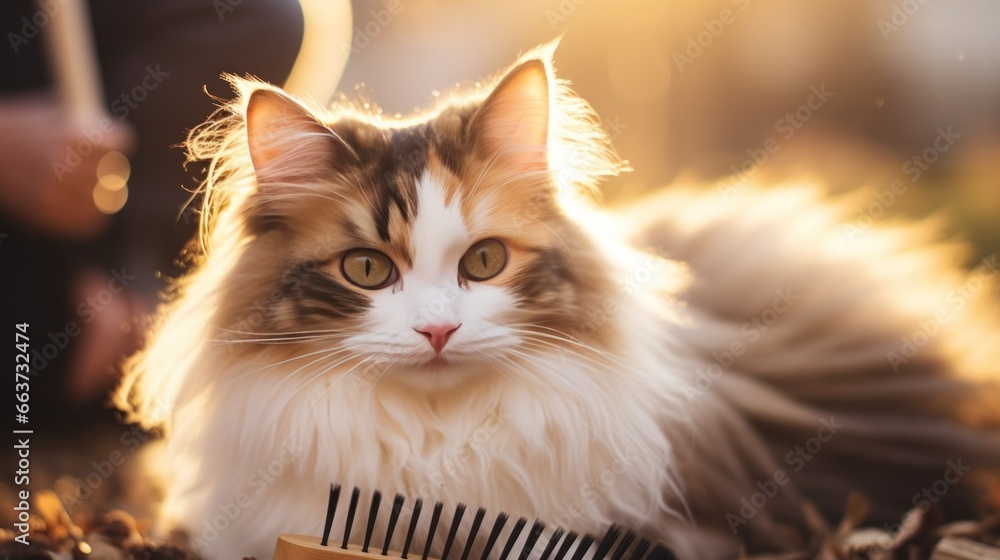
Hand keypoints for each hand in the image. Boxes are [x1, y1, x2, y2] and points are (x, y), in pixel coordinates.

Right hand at [0, 94, 134, 238]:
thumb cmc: (23, 126)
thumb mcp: (53, 111)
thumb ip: (89, 123)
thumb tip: (121, 141)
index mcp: (71, 134)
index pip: (121, 142)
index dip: (118, 141)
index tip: (112, 143)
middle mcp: (65, 163)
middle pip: (115, 172)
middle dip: (111, 168)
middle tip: (104, 168)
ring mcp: (55, 190)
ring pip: (106, 200)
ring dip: (103, 194)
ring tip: (94, 187)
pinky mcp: (45, 212)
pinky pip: (90, 223)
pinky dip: (93, 216)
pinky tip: (86, 206)